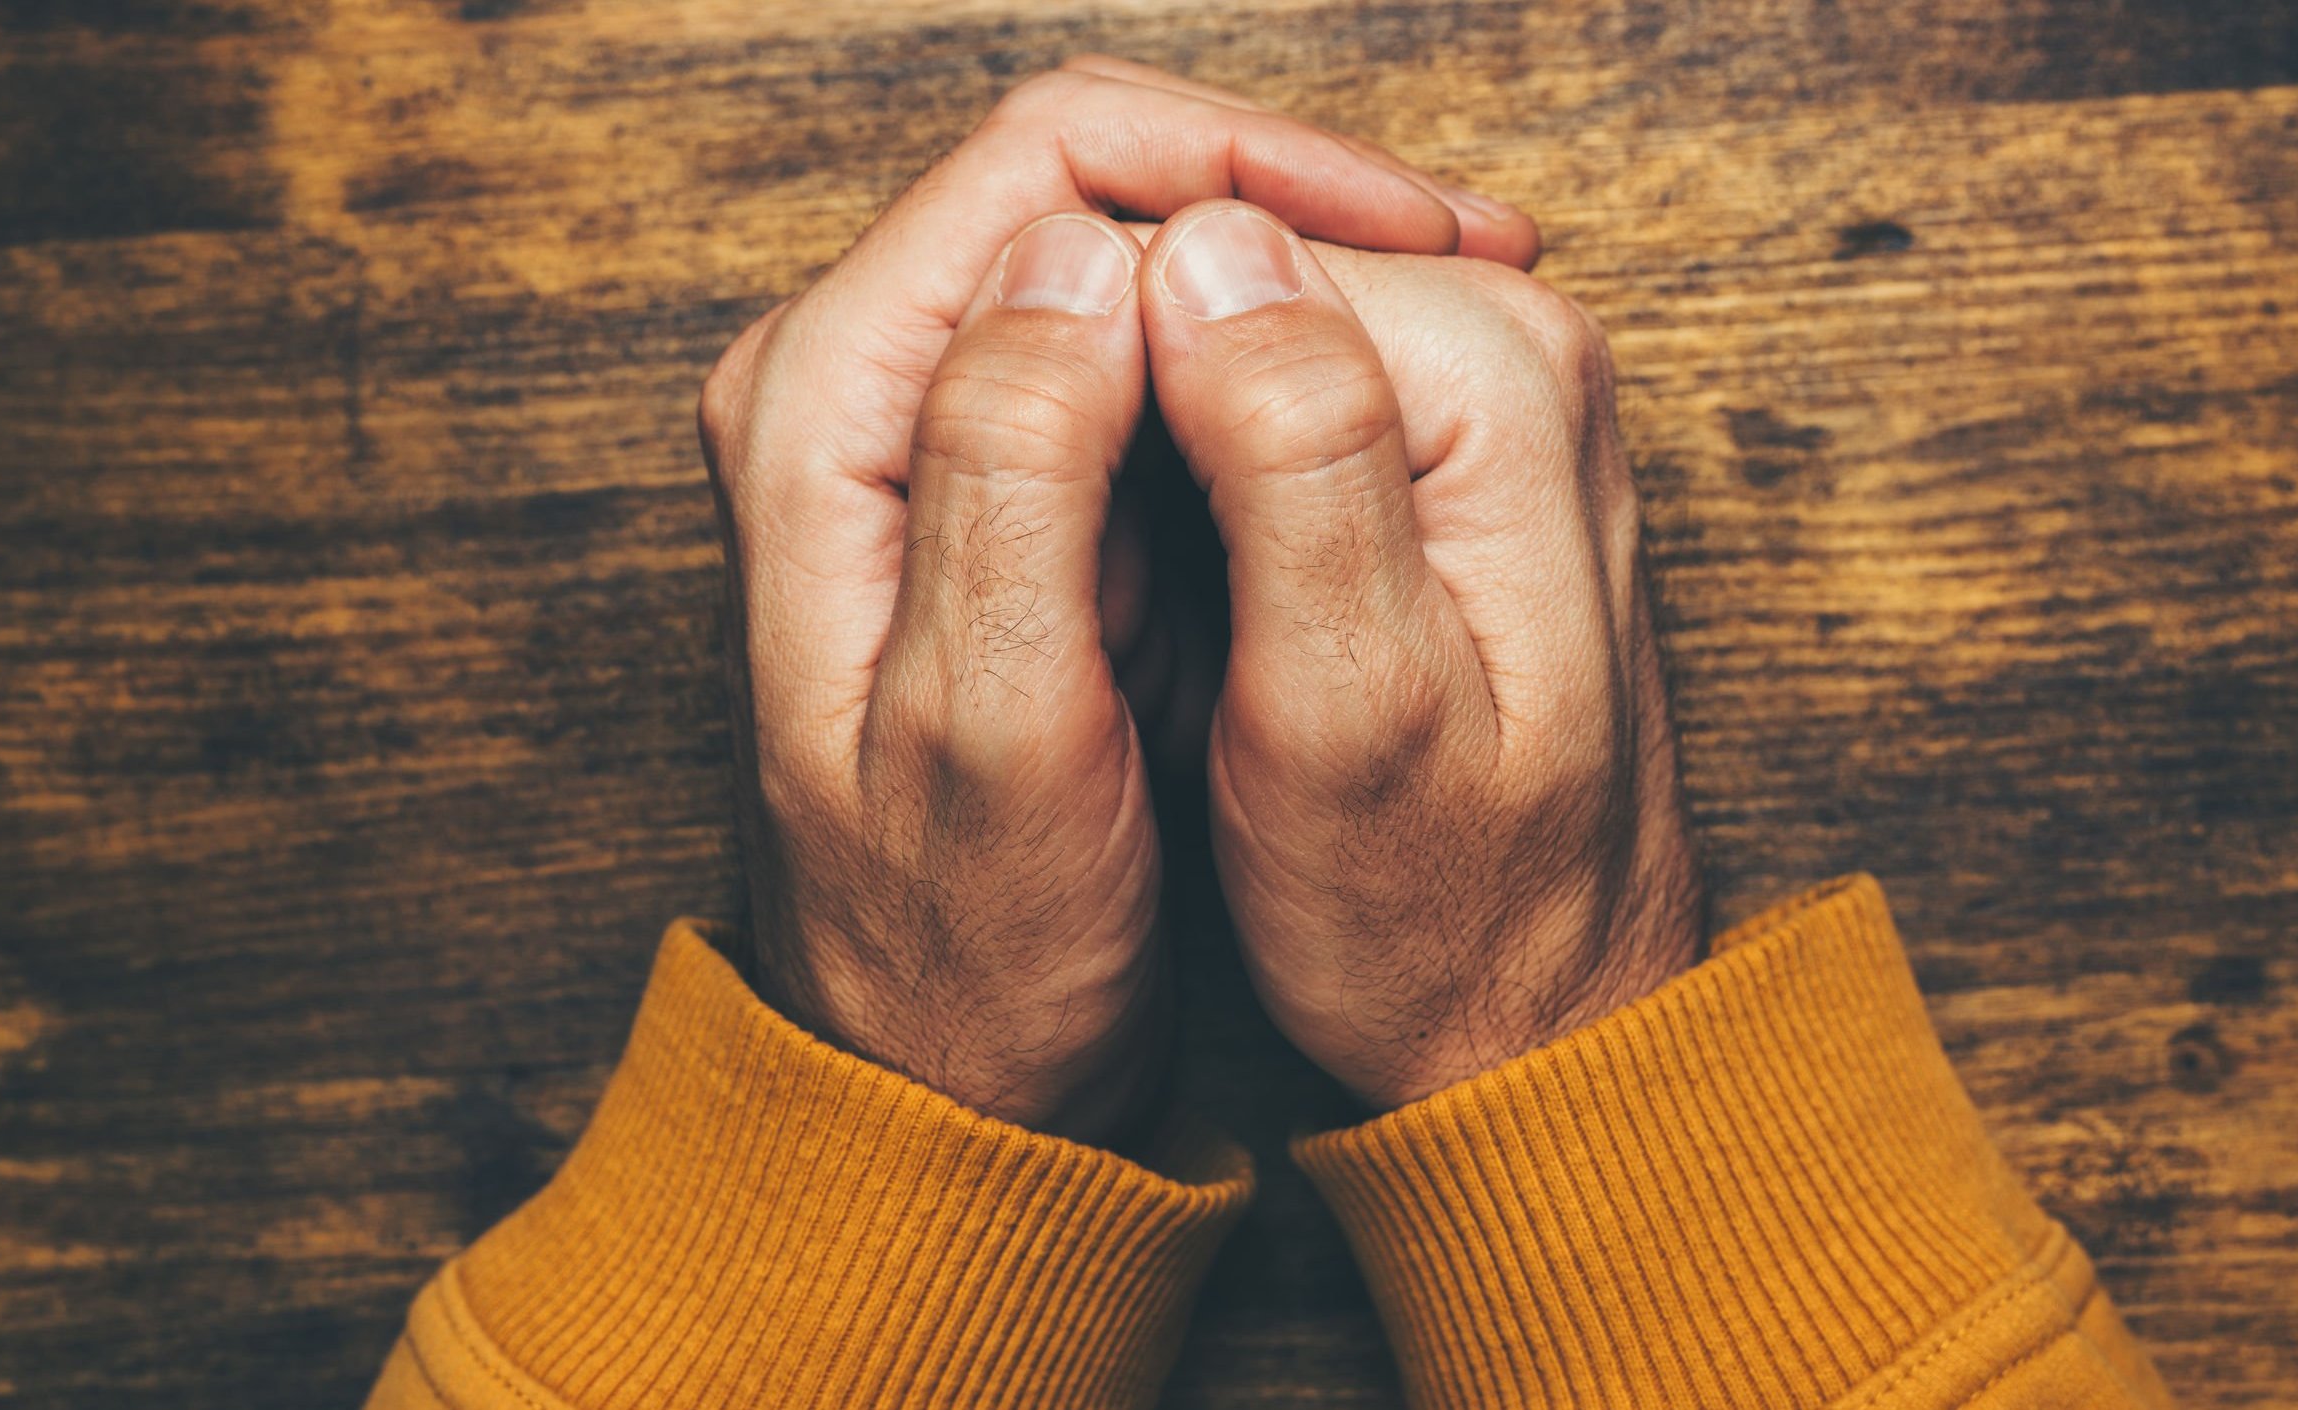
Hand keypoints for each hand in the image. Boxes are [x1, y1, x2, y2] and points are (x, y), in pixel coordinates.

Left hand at [696, 63, 1538, 1140]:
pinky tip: (1360, 397)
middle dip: (1278, 205)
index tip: (1422, 230)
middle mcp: (851, 392)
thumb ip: (1012, 472)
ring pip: (1116, 267)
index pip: (1039, 167)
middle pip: (1079, 190)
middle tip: (1472, 258)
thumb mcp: (993, 729)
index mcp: (824, 409)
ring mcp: (920, 437)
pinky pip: (1129, 364)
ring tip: (1448, 311)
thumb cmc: (965, 945)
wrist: (943, 1069)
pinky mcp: (986, 490)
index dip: (1244, 166)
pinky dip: (1247, 364)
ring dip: (1277, 279)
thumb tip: (1086, 258)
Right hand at [1135, 202, 1704, 1109]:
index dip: (1093, 366)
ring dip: (1155, 437)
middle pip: (1234, 271)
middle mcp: (1522, 349)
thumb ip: (1292, 458)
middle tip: (1106, 588)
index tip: (1067, 534)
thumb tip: (1203, 252)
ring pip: (1244, 328)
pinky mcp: (1461, 450)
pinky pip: (1280, 390)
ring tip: (1150, 604)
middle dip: (1128, 392)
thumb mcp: (1343, 706)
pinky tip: (1187, 586)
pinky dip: (1202, 471)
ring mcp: (1498, 394)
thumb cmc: (1436, 912)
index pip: (1217, 249)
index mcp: (1497, 382)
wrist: (1543, 1019)